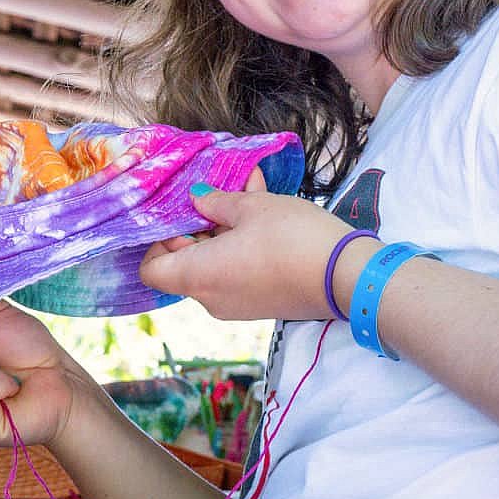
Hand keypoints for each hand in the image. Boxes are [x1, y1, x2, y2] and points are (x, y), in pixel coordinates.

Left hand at [137, 182, 359, 323]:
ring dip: (225, 230)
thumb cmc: (294, 238)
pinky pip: (237, 273)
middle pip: (183, 265)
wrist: (347, 277)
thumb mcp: (252, 207)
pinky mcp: (260, 305)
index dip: (157, 242)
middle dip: (198, 227)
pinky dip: (242, 246)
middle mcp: (210, 299)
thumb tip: (197, 199)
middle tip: (219, 194)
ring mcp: (236, 306)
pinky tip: (265, 211)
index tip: (181, 216)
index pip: (151, 270)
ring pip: (214, 264)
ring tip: (249, 193)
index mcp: (197, 277)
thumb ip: (217, 202)